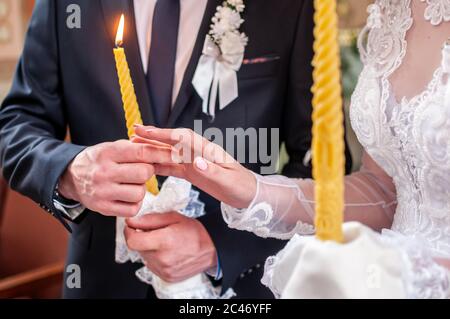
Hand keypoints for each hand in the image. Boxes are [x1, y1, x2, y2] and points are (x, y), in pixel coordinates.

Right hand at [58, 139, 170, 216]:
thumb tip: (167, 150)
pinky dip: (135, 203)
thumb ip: (137, 148)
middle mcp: (103, 172)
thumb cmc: (100, 160)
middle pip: (143, 173)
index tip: (176, 154)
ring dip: (141, 188)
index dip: (162, 153)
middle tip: (141, 171)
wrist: (71, 177)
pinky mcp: (103, 208)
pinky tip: (128, 195)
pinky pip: (132, 208)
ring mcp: (102, 192)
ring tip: (131, 183)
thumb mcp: (113, 147)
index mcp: (108, 152)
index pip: (141, 152)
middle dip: (148, 171)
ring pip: (139, 192)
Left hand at [124, 212, 216, 282]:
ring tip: (165, 242)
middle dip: (142, 238)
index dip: (129, 232)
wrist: (212, 249)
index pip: (133, 241)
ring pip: (144, 257)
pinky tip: (168, 252)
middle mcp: (163, 258)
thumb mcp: (174, 218)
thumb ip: (150, 219)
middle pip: (138, 248)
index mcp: (164, 241)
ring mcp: (164, 270)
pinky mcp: (166, 277)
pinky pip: (152, 266)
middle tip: (155, 232)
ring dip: (149, 249)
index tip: (132, 226)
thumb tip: (132, 220)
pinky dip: (156, 258)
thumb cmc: (195, 232)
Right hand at [133, 126, 255, 207]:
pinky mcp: (193, 171)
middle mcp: (199, 152)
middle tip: (134, 132)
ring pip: (170, 152)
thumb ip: (212, 172)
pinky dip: (159, 163)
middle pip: (173, 141)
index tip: (147, 132)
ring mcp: (194, 161)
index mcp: (207, 151)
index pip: (183, 138)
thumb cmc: (241, 186)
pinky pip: (173, 165)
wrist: (248, 194)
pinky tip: (147, 164)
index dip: (164, 134)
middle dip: (154, 136)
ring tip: (135, 146)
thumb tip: (196, 162)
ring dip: (153, 148)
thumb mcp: (228, 181)